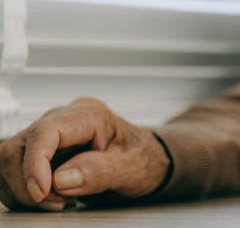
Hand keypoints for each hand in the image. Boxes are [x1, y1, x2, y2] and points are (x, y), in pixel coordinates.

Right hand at [0, 97, 169, 210]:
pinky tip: (50, 197)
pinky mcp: (41, 150)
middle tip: (58, 203)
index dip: (35, 164)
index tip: (42, 192)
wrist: (147, 159)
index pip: (45, 132)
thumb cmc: (143, 158)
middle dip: (29, 183)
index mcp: (88, 115)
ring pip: (8, 159)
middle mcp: (64, 119)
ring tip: (58, 201)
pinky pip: (12, 169)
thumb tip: (61, 180)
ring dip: (22, 188)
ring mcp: (50, 133)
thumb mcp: (132, 166)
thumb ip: (100, 171)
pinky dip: (22, 190)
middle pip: (18, 147)